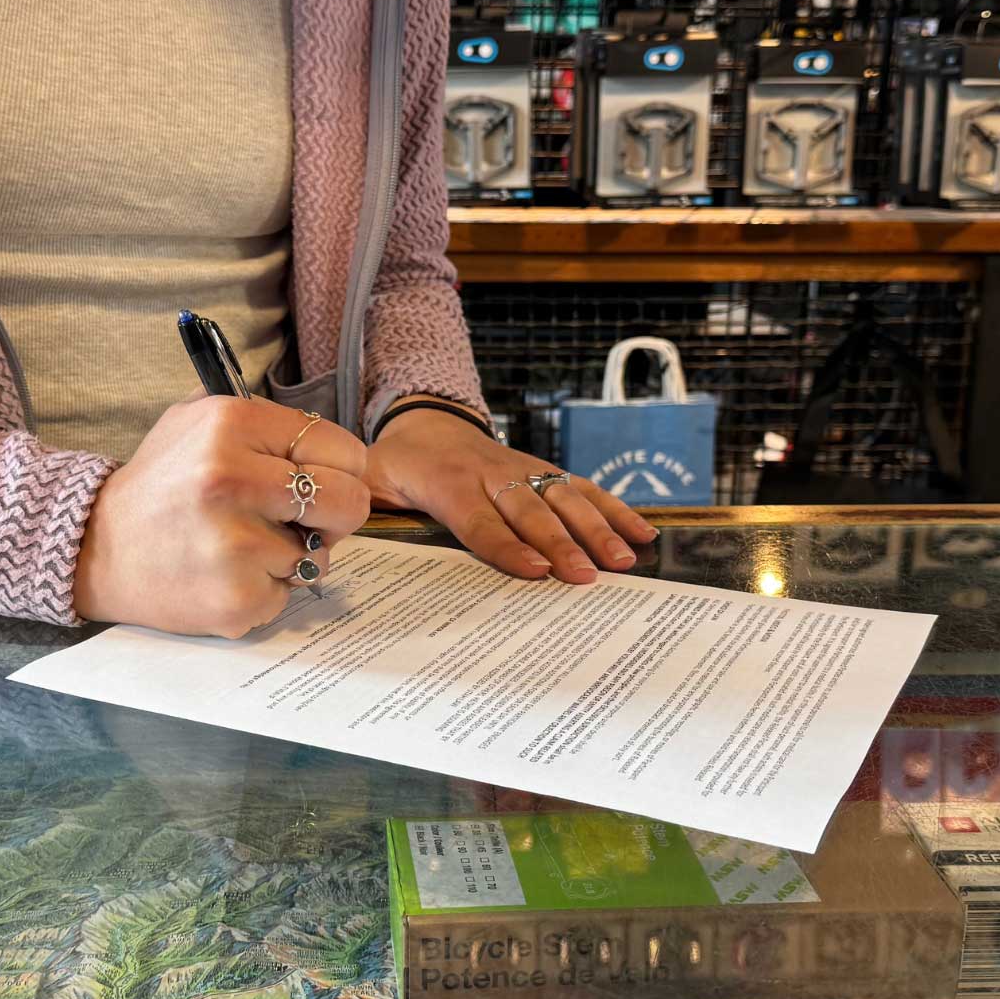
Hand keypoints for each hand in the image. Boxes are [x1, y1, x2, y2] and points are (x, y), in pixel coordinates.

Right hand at [74, 397, 368, 637]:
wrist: (97, 548)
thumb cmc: (161, 484)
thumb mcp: (197, 421)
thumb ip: (264, 423)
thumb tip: (331, 449)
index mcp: (232, 425)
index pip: (342, 448)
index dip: (340, 469)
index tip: (319, 480)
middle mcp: (232, 479)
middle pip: (348, 502)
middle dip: (336, 515)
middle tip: (306, 520)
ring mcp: (234, 545)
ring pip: (319, 555)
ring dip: (292, 555)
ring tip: (242, 546)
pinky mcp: (235, 598)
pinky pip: (287, 594)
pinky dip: (265, 588)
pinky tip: (226, 574)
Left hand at [365, 405, 656, 583]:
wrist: (426, 423)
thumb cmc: (398, 466)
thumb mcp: (372, 482)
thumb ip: (370, 506)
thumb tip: (357, 533)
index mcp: (447, 483)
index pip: (479, 520)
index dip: (507, 546)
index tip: (536, 571)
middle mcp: (492, 474)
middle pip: (530, 511)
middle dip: (561, 544)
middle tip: (588, 576)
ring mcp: (523, 470)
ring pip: (565, 496)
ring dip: (597, 528)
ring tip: (624, 560)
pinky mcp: (544, 470)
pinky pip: (583, 486)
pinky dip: (615, 508)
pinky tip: (642, 533)